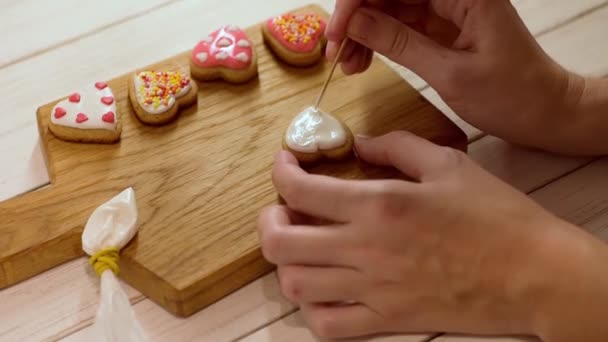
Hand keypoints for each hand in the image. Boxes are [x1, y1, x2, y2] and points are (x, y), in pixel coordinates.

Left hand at [257, 132, 607, 339]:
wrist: (533, 273)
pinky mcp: (388, 320)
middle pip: (280, 241)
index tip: (286, 163)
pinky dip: (313, 307)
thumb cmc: (494, 215)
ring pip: (295, 285)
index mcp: (379, 205)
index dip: (281, 171)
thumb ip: (395, 146)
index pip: (300, 189)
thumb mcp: (447, 163)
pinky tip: (324, 287)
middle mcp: (366, 249)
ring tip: (301, 246)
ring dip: (286, 262)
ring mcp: (373, 290)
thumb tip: (358, 144)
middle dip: (268, 220)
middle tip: (282, 208)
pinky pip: (328, 325)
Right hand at [325, 0, 590, 154]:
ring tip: (347, 66)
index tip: (335, 34)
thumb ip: (399, 43)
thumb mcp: (449, 72)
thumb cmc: (510, 94)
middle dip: (354, 18)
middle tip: (333, 54)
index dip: (357, 1)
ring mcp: (445, 6)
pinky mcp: (440, 25)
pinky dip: (375, 42)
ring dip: (361, 32)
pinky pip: (397, 25)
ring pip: (387, 6)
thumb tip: (354, 23)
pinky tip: (361, 62)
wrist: (542, 111)